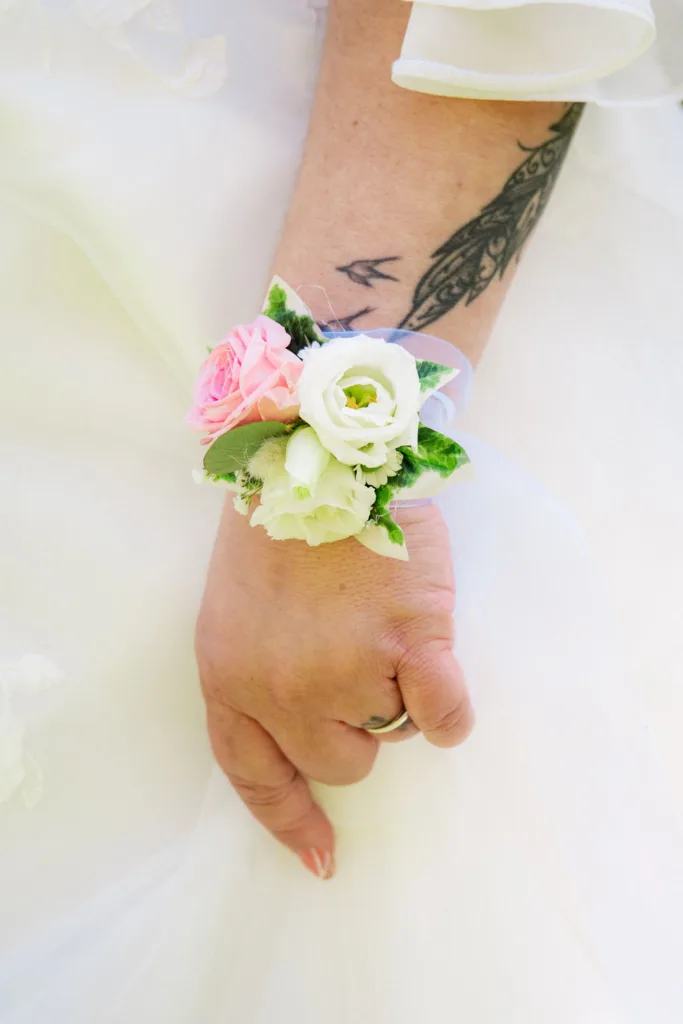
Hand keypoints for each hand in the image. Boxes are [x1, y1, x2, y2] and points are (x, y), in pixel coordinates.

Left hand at [195, 500, 472, 878]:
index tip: (320, 857)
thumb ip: (259, 680)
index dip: (290, 822)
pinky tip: (435, 664)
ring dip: (396, 688)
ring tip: (379, 616)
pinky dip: (448, 706)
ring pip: (393, 730)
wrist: (316, 452)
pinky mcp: (408, 640)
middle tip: (357, 651)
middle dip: (354, 722)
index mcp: (228, 679)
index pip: (255, 777)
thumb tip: (316, 737)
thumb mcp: (233, 613)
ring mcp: (344, 667)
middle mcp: (280, 688)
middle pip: (340, 761)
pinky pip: (444, 717)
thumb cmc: (277, 527)